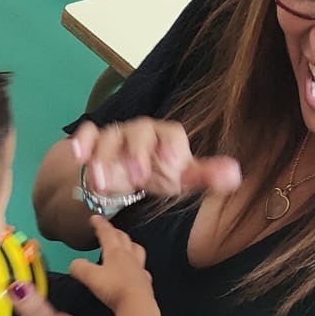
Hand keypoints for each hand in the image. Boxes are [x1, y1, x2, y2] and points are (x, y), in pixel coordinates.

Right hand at [66, 218, 156, 315]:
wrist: (136, 304)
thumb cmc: (114, 288)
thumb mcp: (90, 277)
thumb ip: (80, 268)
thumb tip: (74, 265)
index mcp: (115, 252)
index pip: (107, 233)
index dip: (100, 224)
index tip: (95, 218)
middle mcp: (129, 257)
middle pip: (123, 238)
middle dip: (115, 231)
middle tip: (109, 230)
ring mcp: (139, 268)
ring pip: (136, 250)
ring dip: (130, 244)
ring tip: (126, 245)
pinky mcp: (145, 281)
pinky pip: (142, 269)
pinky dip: (138, 266)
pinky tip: (135, 271)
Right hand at [69, 117, 241, 201]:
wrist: (129, 170)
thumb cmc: (160, 171)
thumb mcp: (183, 177)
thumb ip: (206, 176)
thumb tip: (235, 176)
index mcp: (167, 137)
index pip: (172, 134)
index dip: (173, 146)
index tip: (174, 164)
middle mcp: (143, 131)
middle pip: (140, 132)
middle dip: (138, 153)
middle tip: (138, 178)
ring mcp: (118, 134)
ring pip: (110, 137)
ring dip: (105, 159)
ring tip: (102, 184)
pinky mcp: (96, 141)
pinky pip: (88, 134)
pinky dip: (82, 142)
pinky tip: (79, 157)